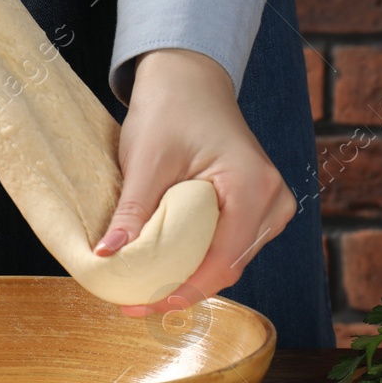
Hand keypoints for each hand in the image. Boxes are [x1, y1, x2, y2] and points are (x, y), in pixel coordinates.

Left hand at [94, 48, 296, 317]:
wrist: (189, 79)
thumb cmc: (171, 108)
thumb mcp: (147, 160)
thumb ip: (133, 210)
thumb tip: (107, 256)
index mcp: (253, 187)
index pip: (220, 262)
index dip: (179, 290)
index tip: (138, 303)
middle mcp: (274, 201)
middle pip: (227, 267)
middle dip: (180, 287)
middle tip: (133, 299)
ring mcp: (272, 205)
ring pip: (229, 262)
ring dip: (188, 276)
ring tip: (144, 284)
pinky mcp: (259, 207)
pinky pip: (229, 247)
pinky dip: (197, 259)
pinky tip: (165, 264)